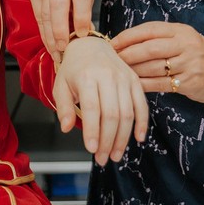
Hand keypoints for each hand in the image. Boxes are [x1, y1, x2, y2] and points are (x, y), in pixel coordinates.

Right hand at [28, 0, 96, 58]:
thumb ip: (86, 6)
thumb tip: (85, 33)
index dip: (81, 17)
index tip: (83, 34)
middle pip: (57, 5)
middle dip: (60, 29)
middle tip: (64, 48)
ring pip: (45, 13)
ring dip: (50, 36)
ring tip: (57, 53)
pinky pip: (38, 15)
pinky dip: (44, 32)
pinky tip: (49, 44)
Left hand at [53, 36, 148, 163]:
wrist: (90, 46)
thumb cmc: (73, 69)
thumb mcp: (61, 85)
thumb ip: (63, 107)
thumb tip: (66, 128)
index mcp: (87, 76)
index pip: (92, 108)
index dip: (93, 131)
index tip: (92, 149)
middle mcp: (108, 76)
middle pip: (112, 114)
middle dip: (108, 140)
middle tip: (103, 158)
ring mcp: (124, 78)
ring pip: (128, 113)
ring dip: (123, 138)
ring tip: (116, 154)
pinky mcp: (135, 81)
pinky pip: (141, 105)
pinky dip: (142, 123)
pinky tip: (137, 139)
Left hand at [111, 21, 203, 103]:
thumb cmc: (194, 54)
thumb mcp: (181, 38)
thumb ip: (158, 38)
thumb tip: (123, 42)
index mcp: (181, 31)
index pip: (150, 30)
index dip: (128, 36)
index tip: (112, 43)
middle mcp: (186, 45)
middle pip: (150, 49)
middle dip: (127, 55)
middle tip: (111, 60)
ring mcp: (189, 64)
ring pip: (153, 68)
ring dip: (132, 71)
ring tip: (118, 73)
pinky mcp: (190, 82)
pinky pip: (160, 84)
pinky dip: (143, 84)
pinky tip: (131, 84)